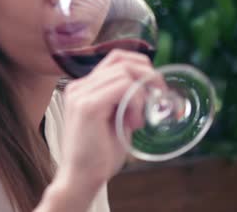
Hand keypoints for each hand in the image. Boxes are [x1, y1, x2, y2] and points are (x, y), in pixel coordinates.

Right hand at [58, 49, 155, 191]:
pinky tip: (133, 123)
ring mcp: (81, 94)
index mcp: (83, 87)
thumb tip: (150, 88)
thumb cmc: (99, 155)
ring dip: (141, 94)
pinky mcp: (88, 106)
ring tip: (137, 120)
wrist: (80, 179)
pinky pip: (123, 87)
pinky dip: (136, 102)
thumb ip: (125, 101)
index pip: (115, 58)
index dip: (140, 66)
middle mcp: (79, 86)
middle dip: (147, 75)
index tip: (154, 87)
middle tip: (158, 97)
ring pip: (124, 72)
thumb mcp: (115, 120)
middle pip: (121, 59)